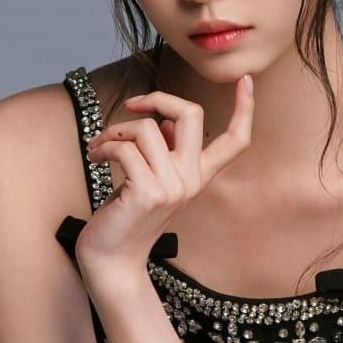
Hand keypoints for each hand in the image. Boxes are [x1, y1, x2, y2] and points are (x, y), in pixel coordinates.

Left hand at [73, 74, 254, 278]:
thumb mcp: (150, 180)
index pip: (236, 141)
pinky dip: (104, 147)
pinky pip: (125, 148)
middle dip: (157, 98)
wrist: (110, 261)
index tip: (246, 80)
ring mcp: (172, 187)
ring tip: (99, 147)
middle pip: (191, 114)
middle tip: (131, 105)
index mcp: (198, 176)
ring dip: (114, 130)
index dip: (245, 108)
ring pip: (147, 128)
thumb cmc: (125, 218)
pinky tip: (95, 158)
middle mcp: (192, 180)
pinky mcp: (148, 192)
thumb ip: (163, 151)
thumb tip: (161, 122)